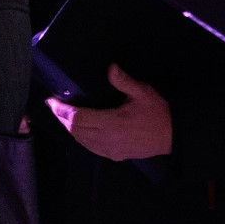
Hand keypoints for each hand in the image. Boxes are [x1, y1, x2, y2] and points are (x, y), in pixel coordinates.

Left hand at [46, 65, 172, 160]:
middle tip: (54, 106)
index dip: (62, 110)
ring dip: (71, 129)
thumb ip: (123, 81)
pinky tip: (80, 131)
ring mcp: (110, 150)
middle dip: (62, 119)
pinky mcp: (115, 155)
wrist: (173, 136)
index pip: (78, 118)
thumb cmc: (158, 113)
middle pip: (76, 131)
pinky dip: (81, 138)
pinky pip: (91, 148)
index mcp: (111, 123)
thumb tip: (109, 68)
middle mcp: (107, 139)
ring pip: (82, 141)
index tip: (51, 101)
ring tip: (64, 117)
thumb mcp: (142, 92)